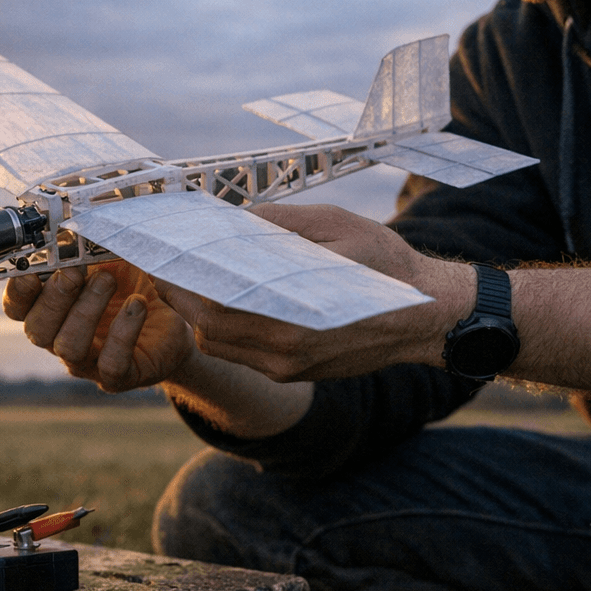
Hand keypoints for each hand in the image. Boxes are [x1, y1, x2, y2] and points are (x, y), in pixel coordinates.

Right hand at [3, 261, 195, 392]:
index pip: (18, 308)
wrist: (177, 314)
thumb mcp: (110, 257)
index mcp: (52, 308)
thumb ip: (89, 245)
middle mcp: (62, 337)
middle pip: (37, 329)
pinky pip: (111, 363)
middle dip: (54, 298)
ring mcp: (88, 361)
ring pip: (69, 347)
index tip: (31, 270)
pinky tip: (136, 304)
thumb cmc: (134, 281)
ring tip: (109, 281)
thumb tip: (78, 221)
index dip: (18, 292)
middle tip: (76, 272)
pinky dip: (123, 331)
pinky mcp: (118, 375)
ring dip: (86, 311)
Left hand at [150, 203, 471, 381]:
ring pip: (221, 345)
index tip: (161, 258)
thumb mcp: (338, 226)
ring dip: (198, 315)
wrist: (428, 315)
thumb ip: (283, 223)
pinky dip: (224, 328)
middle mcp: (287, 349)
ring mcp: (290, 366)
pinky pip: (244, 353)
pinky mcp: (296, 372)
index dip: (181, 282)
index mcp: (294, 313)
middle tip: (163, 267)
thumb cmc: (386, 263)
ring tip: (186, 281)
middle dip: (180, 298)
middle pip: (209, 328)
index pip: (216, 303)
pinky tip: (223, 299)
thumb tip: (236, 218)